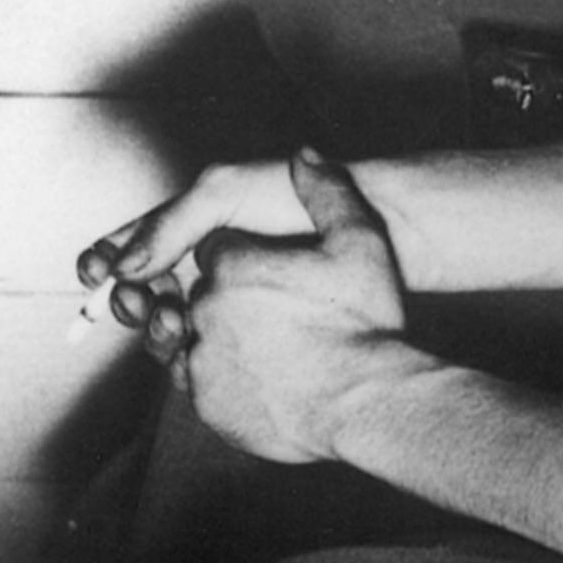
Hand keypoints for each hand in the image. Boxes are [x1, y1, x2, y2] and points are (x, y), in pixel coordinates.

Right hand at [76, 156, 311, 354]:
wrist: (373, 234)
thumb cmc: (298, 204)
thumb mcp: (226, 195)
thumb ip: (170, 223)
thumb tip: (122, 268)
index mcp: (192, 223)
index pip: (134, 243)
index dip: (105, 259)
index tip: (92, 273)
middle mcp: (202, 264)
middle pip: (143, 288)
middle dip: (126, 296)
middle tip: (130, 302)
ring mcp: (223, 302)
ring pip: (167, 321)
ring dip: (154, 322)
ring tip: (169, 319)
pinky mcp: (244, 338)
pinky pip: (197, 348)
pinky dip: (181, 349)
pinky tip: (185, 343)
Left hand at [178, 150, 416, 465]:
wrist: (369, 406)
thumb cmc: (367, 325)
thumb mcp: (359, 243)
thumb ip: (326, 192)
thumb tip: (303, 156)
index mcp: (233, 266)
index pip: (217, 250)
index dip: (243, 259)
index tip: (270, 273)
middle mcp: (207, 310)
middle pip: (201, 293)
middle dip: (227, 300)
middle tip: (273, 316)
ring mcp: (203, 359)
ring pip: (194, 338)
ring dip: (218, 338)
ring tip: (262, 347)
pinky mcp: (207, 403)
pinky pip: (199, 383)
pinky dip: (221, 378)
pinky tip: (257, 378)